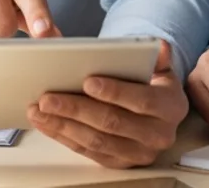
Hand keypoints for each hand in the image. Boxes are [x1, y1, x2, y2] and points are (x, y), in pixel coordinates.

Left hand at [27, 41, 186, 167]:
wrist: (159, 114)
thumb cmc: (153, 86)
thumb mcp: (161, 68)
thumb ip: (158, 57)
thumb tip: (159, 45)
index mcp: (170, 108)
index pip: (142, 101)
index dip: (114, 92)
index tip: (87, 82)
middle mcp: (157, 135)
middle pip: (112, 123)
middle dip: (76, 109)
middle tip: (48, 97)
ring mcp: (137, 153)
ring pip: (95, 141)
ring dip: (63, 125)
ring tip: (38, 109)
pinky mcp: (118, 163)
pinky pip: (87, 152)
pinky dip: (63, 136)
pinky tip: (46, 123)